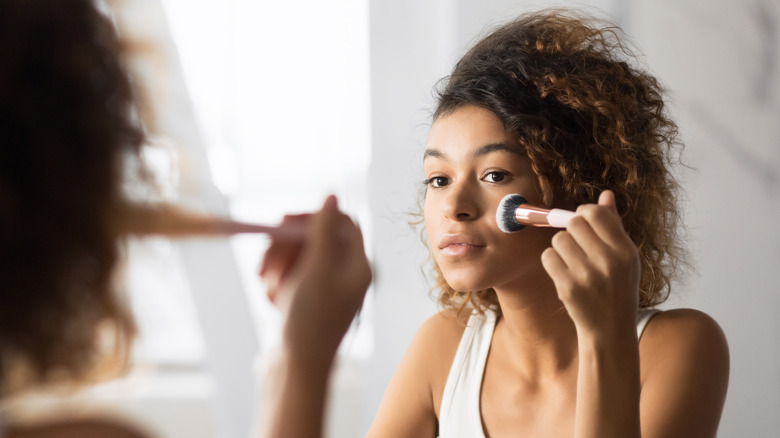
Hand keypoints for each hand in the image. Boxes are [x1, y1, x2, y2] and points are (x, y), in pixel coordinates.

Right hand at [259, 195, 371, 358]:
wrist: (296, 369)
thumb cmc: (311, 321)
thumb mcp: (317, 270)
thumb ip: (324, 230)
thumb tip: (333, 195)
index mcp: (358, 266)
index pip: (342, 222)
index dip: (313, 216)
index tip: (285, 221)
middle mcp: (345, 273)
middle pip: (314, 236)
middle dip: (286, 247)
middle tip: (265, 264)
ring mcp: (325, 286)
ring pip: (297, 255)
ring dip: (277, 265)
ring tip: (269, 289)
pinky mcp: (306, 298)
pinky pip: (288, 274)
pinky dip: (277, 282)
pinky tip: (272, 301)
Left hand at [540, 190, 639, 338]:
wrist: (610, 329)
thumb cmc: (617, 288)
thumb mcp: (625, 258)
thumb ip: (614, 226)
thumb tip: (605, 195)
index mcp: (625, 251)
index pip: (596, 213)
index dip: (584, 213)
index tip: (583, 224)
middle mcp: (608, 261)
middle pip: (574, 223)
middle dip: (571, 230)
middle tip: (578, 246)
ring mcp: (587, 275)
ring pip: (559, 239)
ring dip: (561, 248)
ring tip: (573, 263)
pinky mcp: (568, 287)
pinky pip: (548, 257)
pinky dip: (552, 262)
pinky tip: (564, 273)